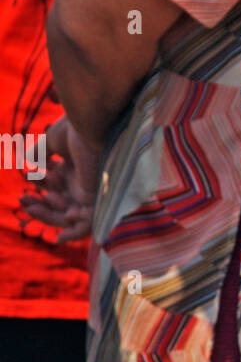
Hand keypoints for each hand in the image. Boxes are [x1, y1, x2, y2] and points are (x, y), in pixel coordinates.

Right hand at [19, 117, 100, 242]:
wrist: (93, 126)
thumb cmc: (76, 128)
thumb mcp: (53, 142)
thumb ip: (41, 152)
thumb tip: (30, 161)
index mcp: (75, 170)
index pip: (56, 188)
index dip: (40, 186)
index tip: (29, 177)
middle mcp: (83, 184)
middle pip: (60, 205)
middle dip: (39, 206)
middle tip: (23, 199)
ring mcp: (90, 194)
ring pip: (69, 217)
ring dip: (48, 217)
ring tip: (30, 207)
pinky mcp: (97, 202)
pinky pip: (87, 226)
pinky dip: (73, 233)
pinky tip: (58, 235)